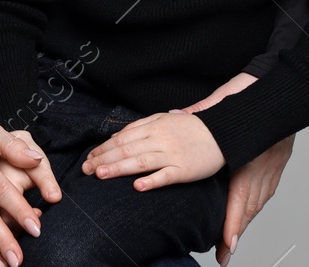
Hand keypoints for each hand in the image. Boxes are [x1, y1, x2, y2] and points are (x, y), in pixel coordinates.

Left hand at [79, 111, 224, 189]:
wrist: (222, 132)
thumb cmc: (191, 128)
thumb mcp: (164, 120)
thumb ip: (140, 127)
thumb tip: (116, 136)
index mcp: (153, 127)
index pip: (122, 138)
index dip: (103, 149)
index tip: (89, 158)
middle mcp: (159, 140)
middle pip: (126, 149)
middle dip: (104, 160)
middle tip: (86, 170)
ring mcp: (172, 155)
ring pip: (140, 162)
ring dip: (119, 168)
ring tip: (101, 175)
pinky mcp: (185, 169)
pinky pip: (166, 176)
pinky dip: (151, 181)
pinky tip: (137, 187)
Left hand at [171, 72, 296, 265]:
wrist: (289, 84)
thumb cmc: (258, 90)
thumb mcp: (229, 98)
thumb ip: (204, 111)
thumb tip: (178, 115)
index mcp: (250, 154)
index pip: (240, 196)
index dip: (233, 223)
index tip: (226, 246)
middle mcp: (264, 166)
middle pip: (250, 207)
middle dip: (236, 233)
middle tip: (224, 255)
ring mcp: (273, 167)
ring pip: (258, 202)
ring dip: (244, 223)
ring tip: (230, 244)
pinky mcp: (277, 164)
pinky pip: (265, 193)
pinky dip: (254, 208)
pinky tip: (246, 215)